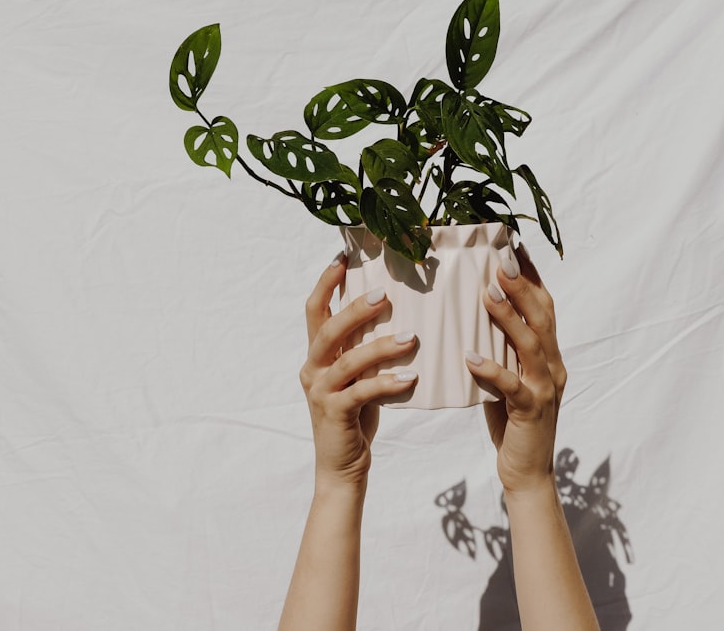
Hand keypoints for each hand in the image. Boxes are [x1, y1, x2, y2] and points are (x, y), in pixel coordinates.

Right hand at [301, 254, 418, 489]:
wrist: (342, 467)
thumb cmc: (357, 417)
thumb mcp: (361, 377)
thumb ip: (368, 350)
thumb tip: (403, 316)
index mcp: (317, 355)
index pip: (315, 310)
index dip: (325, 282)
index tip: (343, 257)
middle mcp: (313, 369)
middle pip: (327, 328)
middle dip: (355, 308)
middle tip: (385, 294)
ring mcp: (320, 392)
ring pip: (347, 360)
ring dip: (379, 346)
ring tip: (411, 338)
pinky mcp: (334, 414)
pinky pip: (361, 393)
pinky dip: (387, 384)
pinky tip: (410, 380)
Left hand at [464, 245, 565, 494]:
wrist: (527, 471)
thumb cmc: (511, 421)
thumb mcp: (506, 377)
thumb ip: (499, 349)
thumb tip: (472, 313)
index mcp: (550, 355)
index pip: (545, 306)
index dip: (532, 276)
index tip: (514, 247)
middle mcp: (554, 366)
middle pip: (542, 317)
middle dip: (522, 286)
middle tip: (501, 260)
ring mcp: (546, 389)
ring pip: (531, 346)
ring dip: (510, 317)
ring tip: (487, 294)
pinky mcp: (532, 412)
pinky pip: (512, 387)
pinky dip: (492, 370)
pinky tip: (470, 358)